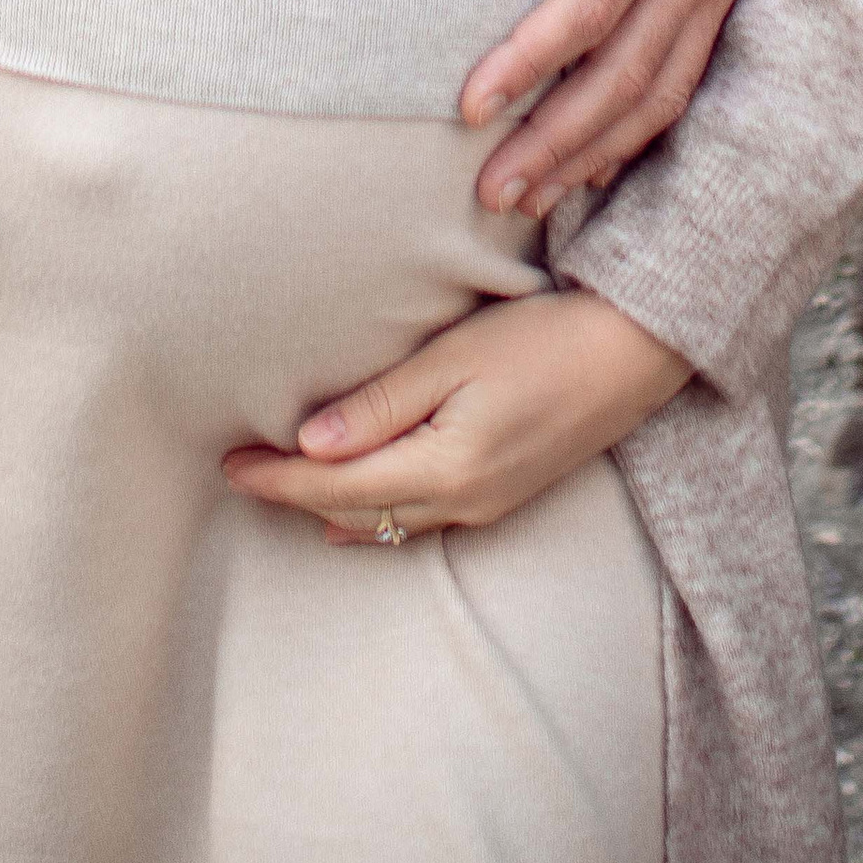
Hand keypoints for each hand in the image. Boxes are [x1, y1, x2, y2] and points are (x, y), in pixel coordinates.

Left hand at [223, 290, 689, 542]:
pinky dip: (375, 516)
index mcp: (443, 468)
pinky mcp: (505, 495)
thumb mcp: (455, 359)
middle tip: (236, 472)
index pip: (335, 485)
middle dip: (291, 496)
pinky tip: (356, 513)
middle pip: (354, 511)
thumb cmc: (544, 338)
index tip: (227, 463)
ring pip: (386, 524)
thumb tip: (310, 445)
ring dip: (329, 509)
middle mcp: (461, 502)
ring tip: (281, 490)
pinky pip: (420, 523)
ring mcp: (487, 506)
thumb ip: (381, 404)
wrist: (634, 354)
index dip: (277, 479)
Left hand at [461, 0, 777, 218]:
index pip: (589, 5)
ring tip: (528, 202)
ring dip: (594, 152)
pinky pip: (688, 77)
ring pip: (660, 92)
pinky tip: (598, 166)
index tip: (470, 105)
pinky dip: (642, 134)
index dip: (530, 60)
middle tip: (490, 194)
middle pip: (625, 76)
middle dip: (556, 141)